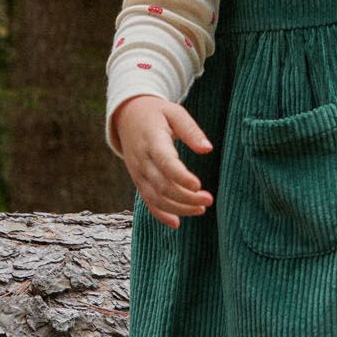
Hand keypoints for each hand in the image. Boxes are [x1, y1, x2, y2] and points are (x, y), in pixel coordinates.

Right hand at [114, 95, 213, 229]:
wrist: (128, 116)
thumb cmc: (157, 114)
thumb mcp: (175, 113)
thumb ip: (191, 130)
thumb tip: (207, 149)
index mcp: (152, 141)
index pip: (165, 163)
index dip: (181, 177)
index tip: (199, 185)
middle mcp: (142, 160)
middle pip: (162, 185)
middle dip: (186, 197)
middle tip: (208, 200)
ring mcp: (138, 173)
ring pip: (156, 198)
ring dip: (178, 208)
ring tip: (201, 209)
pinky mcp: (138, 181)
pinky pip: (147, 201)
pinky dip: (160, 215)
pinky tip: (177, 223)